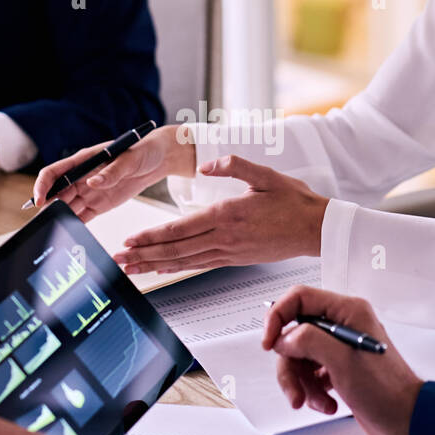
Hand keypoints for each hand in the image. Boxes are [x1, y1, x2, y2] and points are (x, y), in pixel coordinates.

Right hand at [30, 124, 193, 219]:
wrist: (158, 160)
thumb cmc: (142, 151)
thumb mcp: (129, 159)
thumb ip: (112, 171)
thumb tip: (92, 183)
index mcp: (83, 160)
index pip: (54, 173)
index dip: (43, 186)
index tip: (38, 200)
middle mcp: (82, 177)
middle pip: (57, 193)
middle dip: (47, 207)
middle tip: (42, 223)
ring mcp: (89, 192)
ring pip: (67, 207)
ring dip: (59, 218)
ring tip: (53, 231)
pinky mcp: (99, 205)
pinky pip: (83, 217)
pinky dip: (75, 225)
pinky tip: (70, 234)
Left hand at [113, 156, 328, 274]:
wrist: (316, 228)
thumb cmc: (294, 201)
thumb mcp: (265, 174)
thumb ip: (233, 165)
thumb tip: (205, 166)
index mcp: (227, 214)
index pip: (180, 229)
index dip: (152, 236)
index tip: (130, 240)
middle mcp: (224, 237)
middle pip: (175, 249)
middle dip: (143, 255)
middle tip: (118, 260)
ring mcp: (229, 251)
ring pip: (184, 261)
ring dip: (155, 265)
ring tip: (131, 269)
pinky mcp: (234, 258)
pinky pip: (199, 265)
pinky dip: (177, 267)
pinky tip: (162, 268)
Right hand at [263, 287, 422, 434]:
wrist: (407, 421)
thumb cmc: (387, 391)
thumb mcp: (341, 362)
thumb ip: (308, 340)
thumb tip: (284, 337)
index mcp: (347, 312)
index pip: (299, 298)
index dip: (278, 317)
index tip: (269, 343)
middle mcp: (343, 325)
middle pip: (295, 334)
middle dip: (291, 365)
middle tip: (295, 390)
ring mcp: (341, 348)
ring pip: (300, 357)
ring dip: (302, 383)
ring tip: (316, 402)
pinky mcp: (340, 369)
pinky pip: (311, 374)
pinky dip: (314, 391)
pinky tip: (329, 404)